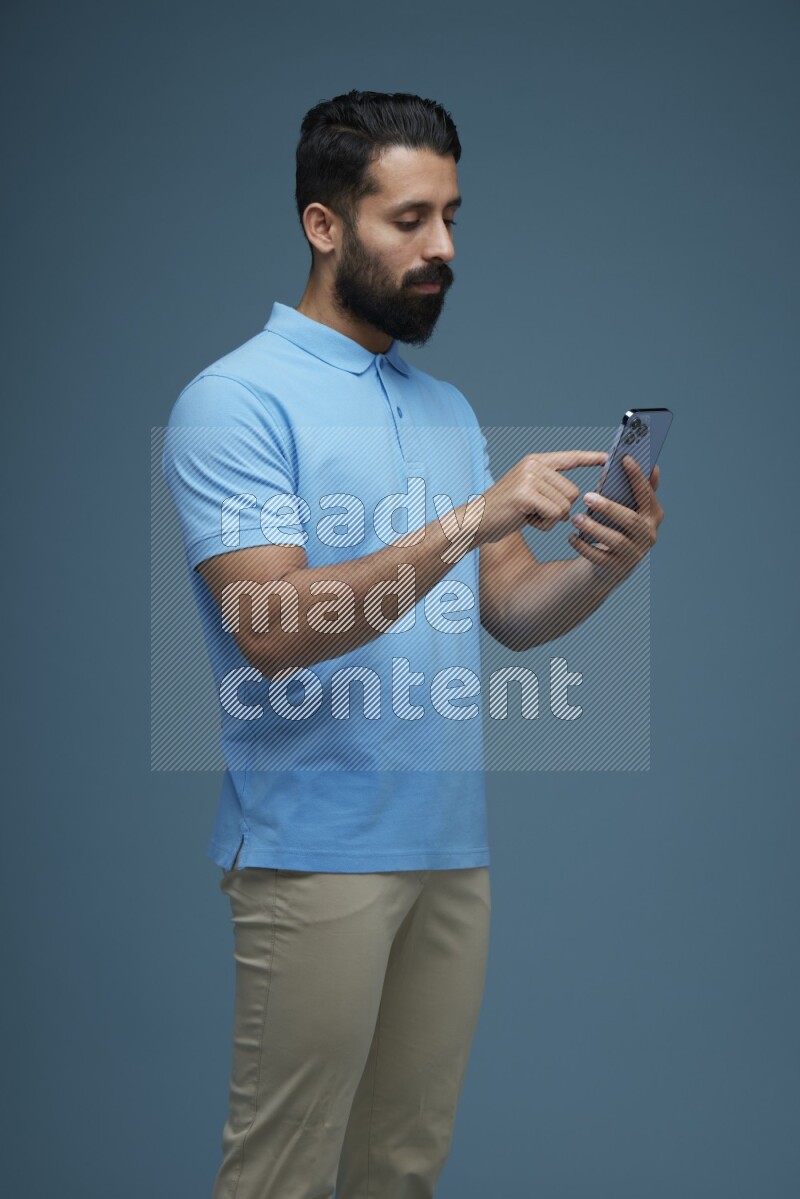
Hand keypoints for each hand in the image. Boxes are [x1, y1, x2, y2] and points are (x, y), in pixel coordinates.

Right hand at [476, 450, 608, 545]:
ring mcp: (529, 477)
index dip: (592, 458)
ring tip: (528, 515)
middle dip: (559, 509)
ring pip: (565, 504)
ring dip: (550, 519)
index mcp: (535, 461)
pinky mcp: (526, 494)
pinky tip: (525, 521)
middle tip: (534, 512)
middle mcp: (533, 465)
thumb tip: (578, 496)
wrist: (474, 522)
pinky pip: (555, 514)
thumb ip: (550, 488)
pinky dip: (544, 524)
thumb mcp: (529, 493)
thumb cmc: (504, 513)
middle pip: (573, 491)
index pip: (570, 457)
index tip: (609, 458)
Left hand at [568, 456, 663, 582]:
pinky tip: (571, 537)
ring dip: (593, 528)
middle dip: (609, 507)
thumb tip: (624, 460)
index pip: (648, 494)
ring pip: (615, 540)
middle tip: (586, 496)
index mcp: (653, 515)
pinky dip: (583, 546)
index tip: (624, 459)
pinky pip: (599, 557)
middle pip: (631, 520)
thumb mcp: (624, 507)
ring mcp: (634, 554)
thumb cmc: (615, 526)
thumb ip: (627, 488)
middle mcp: (648, 535)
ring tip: (575, 518)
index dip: (638, 477)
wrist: (610, 564)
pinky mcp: (617, 568)